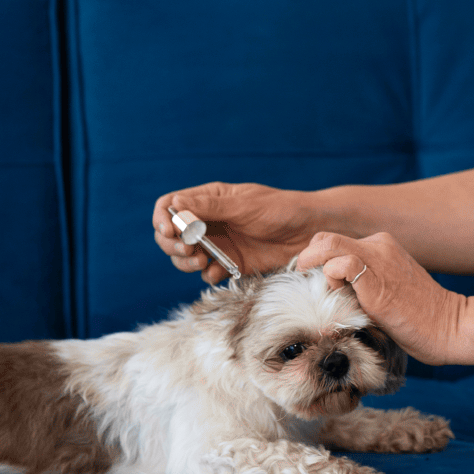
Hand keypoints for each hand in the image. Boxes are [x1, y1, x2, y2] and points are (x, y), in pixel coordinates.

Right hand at [153, 182, 316, 282]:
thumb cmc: (280, 209)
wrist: (310, 232)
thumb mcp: (245, 205)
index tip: (169, 231)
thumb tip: (176, 205)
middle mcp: (208, 222)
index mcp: (209, 199)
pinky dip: (208, 274)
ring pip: (185, 257)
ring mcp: (218, 243)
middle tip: (188, 250)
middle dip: (172, 245)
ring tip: (202, 260)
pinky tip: (219, 271)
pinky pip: (208, 273)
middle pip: (171, 235)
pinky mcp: (231, 263)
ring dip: (186, 262)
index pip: (170, 206)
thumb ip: (211, 207)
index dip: (163, 219)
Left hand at [295, 231, 468, 365]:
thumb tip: (332, 293)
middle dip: (307, 258)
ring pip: (327, 244)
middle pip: (325, 238)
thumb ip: (362, 284)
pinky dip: (329, 276)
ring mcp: (378, 259)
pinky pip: (341, 264)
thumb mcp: (386, 292)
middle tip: (302, 280)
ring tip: (313, 287)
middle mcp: (379, 245)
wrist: (448, 327)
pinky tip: (335, 293)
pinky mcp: (376, 280)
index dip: (317, 259)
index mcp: (383, 245)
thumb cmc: (419, 318)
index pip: (336, 242)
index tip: (310, 280)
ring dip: (311, 264)